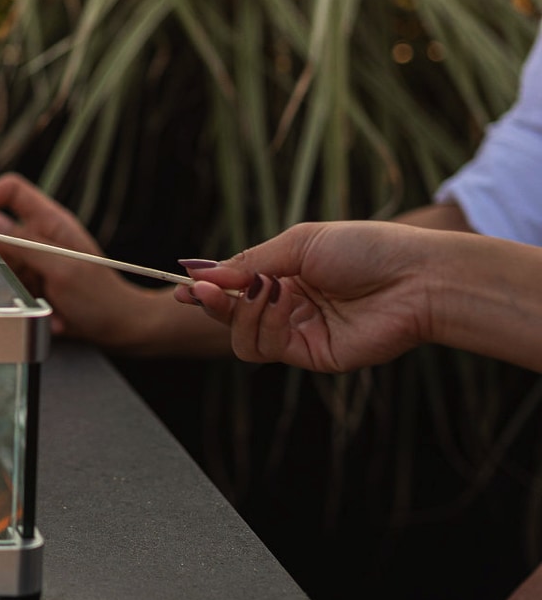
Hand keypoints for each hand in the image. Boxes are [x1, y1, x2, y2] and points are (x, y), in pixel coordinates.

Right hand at [0, 174, 170, 347]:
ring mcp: (36, 260)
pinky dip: (21, 301)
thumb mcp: (62, 269)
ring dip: (12, 284)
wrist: (120, 328)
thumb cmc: (102, 298)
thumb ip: (25, 245)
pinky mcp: (33, 282)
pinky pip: (9, 285)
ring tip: (40, 299)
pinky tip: (48, 311)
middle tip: (16, 278)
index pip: (12, 191)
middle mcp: (40, 237)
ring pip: (1, 262)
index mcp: (51, 222)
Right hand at [173, 221, 435, 371]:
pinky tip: (282, 300)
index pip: (236, 289)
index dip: (208, 290)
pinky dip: (266, 323)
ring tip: (264, 289)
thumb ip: (249, 262)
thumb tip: (200, 273)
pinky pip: (268, 348)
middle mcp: (290, 308)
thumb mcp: (297, 243)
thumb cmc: (365, 249)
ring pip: (243, 339)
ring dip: (242, 313)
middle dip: (214, 304)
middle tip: (201, 291)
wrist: (416, 277)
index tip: (182, 286)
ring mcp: (301, 334)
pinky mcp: (315, 356)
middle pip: (232, 318)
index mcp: (287, 277)